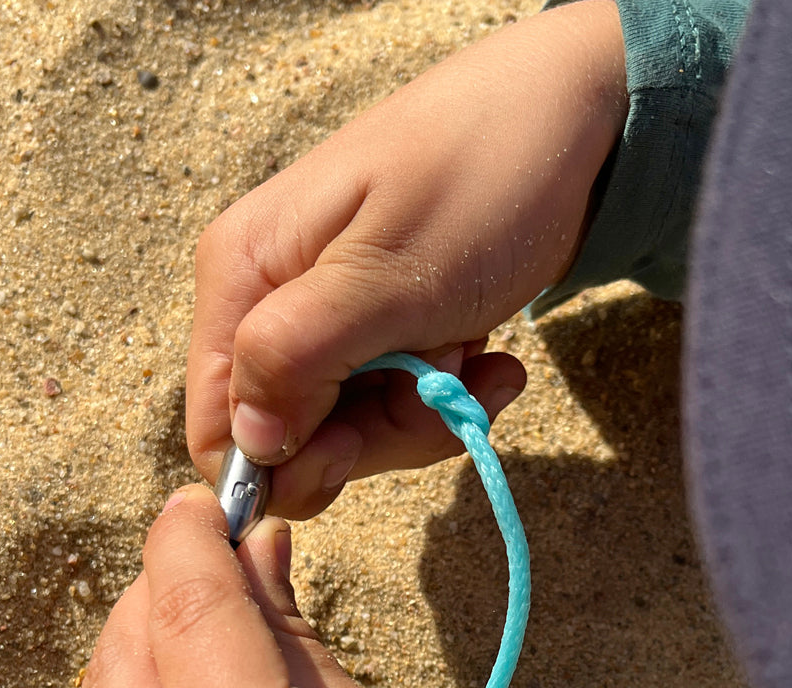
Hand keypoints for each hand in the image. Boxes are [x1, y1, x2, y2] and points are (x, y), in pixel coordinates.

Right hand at [186, 0, 626, 517]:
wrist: (573, 118)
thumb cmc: (479, 178)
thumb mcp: (386, 278)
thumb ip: (296, 360)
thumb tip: (248, 443)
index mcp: (244, 278)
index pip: (218, 429)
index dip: (285, 465)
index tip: (359, 447)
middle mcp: (269, 302)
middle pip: (293, 441)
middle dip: (377, 436)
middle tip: (442, 382)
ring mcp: (326, 319)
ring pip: (352, 432)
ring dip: (424, 414)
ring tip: (474, 353)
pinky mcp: (378, 331)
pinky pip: (396, 406)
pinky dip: (448, 398)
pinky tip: (490, 360)